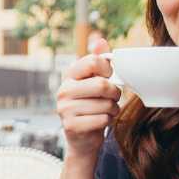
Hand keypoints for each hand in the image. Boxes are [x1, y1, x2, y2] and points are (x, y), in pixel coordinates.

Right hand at [56, 36, 121, 158]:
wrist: (82, 138)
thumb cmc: (92, 106)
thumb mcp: (94, 81)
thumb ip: (98, 61)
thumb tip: (99, 40)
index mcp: (69, 75)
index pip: (94, 61)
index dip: (109, 70)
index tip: (109, 77)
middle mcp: (63, 90)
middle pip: (102, 84)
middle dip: (115, 93)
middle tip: (113, 97)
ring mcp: (65, 109)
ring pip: (105, 104)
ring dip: (112, 109)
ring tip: (106, 111)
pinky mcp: (71, 125)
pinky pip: (103, 119)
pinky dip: (108, 121)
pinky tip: (101, 122)